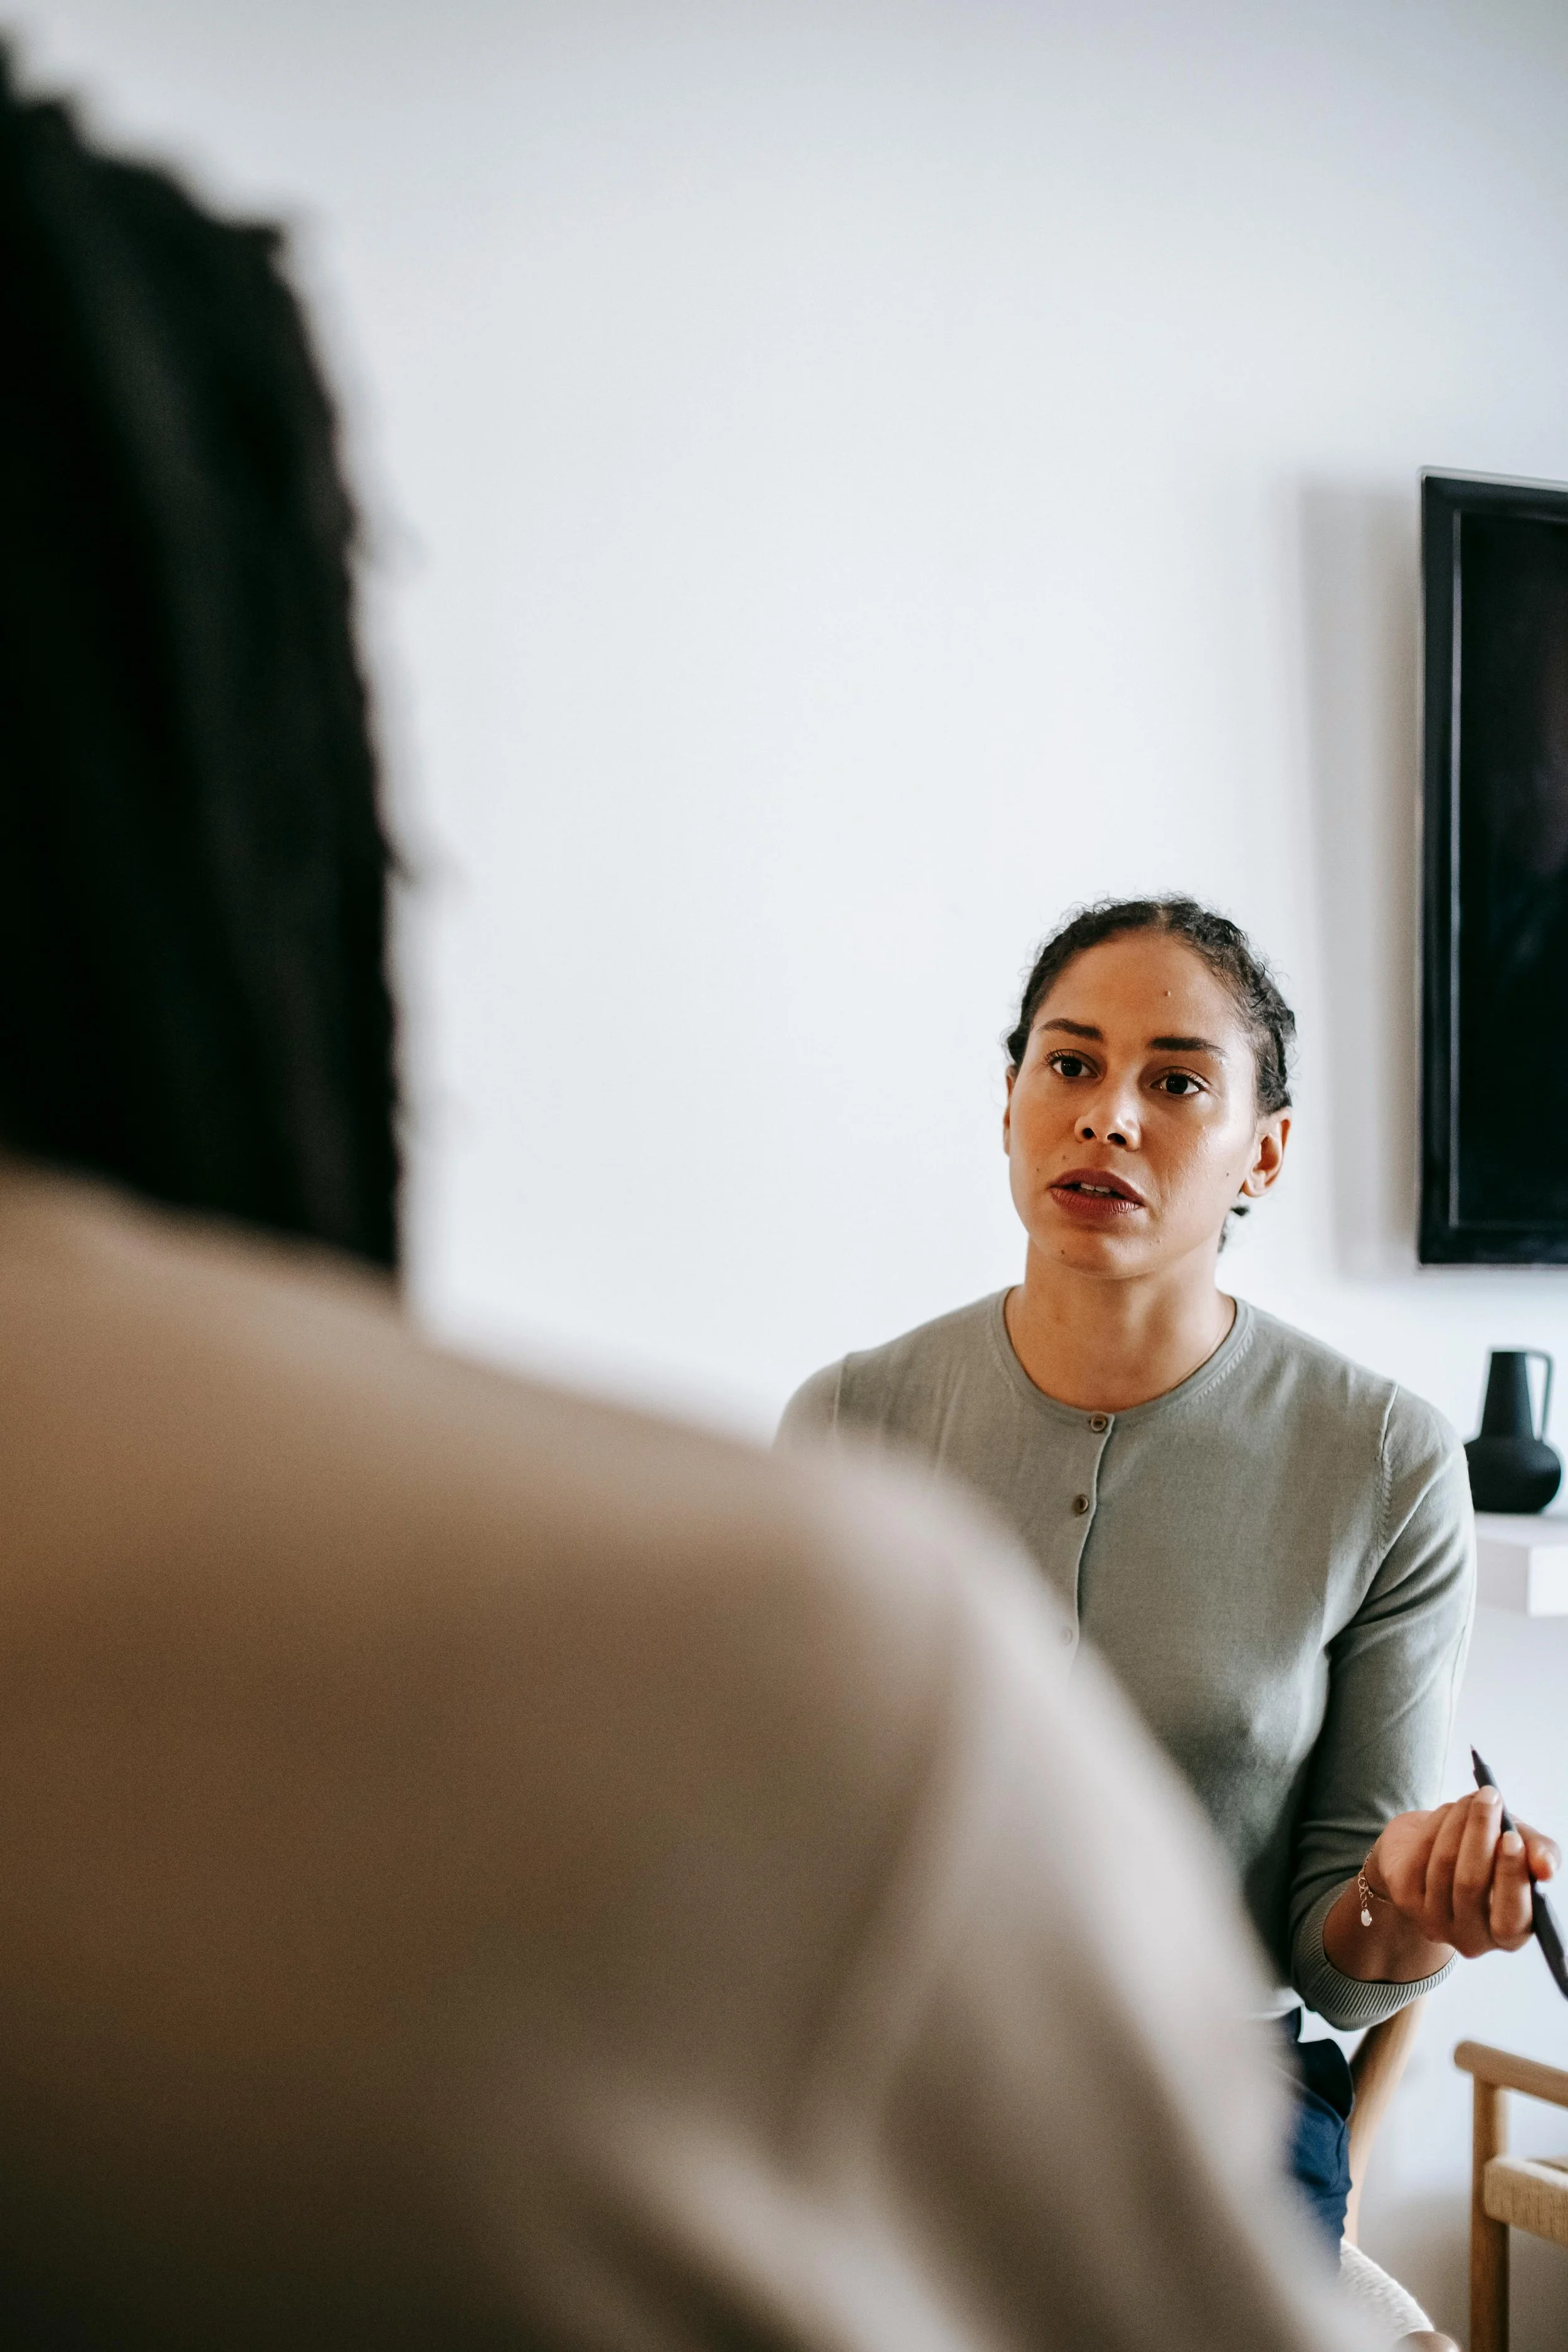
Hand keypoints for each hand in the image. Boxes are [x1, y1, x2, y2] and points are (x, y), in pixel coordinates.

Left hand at [1367, 1789, 1559, 1958]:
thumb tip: (1546, 1867)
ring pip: (1443, 1864)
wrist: (1431, 1852)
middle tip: (1490, 1798)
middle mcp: (1470, 1938)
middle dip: (1480, 1833)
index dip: (1511, 1877)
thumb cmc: (1487, 1854)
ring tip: (1472, 1796)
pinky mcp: (1404, 1899)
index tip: (1511, 1838)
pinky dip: (1437, 1824)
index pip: (1511, 1920)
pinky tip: (1450, 1809)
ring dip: (1459, 1820)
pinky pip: (1419, 1854)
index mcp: (1508, 1935)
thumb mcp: (1521, 1851)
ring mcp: (1434, 1921)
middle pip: (1470, 1885)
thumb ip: (1541, 1856)